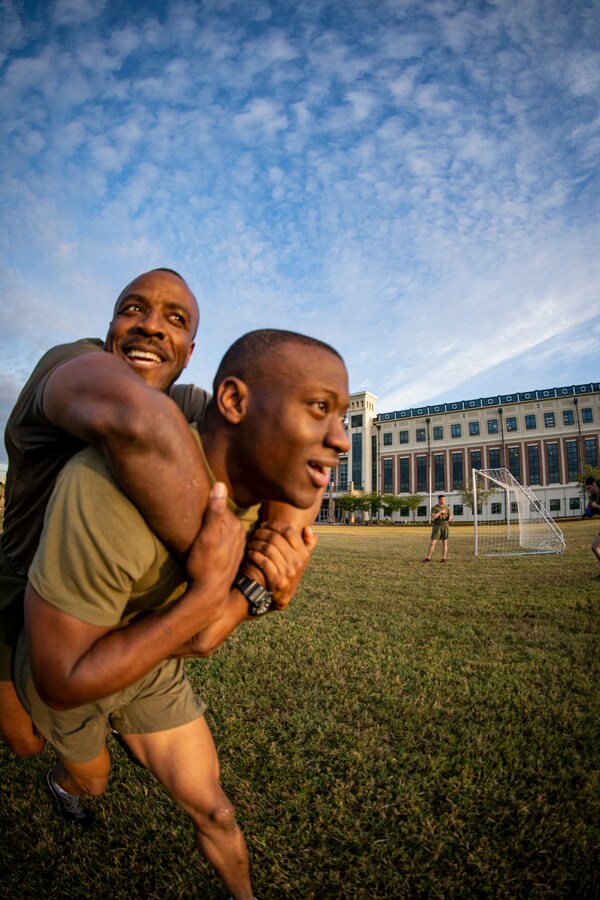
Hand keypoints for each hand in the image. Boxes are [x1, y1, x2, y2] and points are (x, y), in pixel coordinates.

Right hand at [186, 482, 245, 600]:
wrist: (209, 593)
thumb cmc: (205, 564)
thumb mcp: (207, 536)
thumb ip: (214, 511)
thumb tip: (220, 484)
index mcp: (235, 524)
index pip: (219, 504)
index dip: (206, 501)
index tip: (192, 499)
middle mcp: (239, 533)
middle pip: (221, 516)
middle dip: (209, 513)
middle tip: (191, 512)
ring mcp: (235, 544)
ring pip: (222, 527)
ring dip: (211, 525)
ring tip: (195, 525)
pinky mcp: (229, 554)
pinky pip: (221, 539)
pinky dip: (214, 537)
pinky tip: (204, 541)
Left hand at [244, 521, 317, 609]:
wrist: (283, 596)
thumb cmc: (290, 571)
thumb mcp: (303, 559)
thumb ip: (308, 543)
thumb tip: (308, 528)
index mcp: (303, 554)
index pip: (289, 531)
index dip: (275, 525)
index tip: (265, 524)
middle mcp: (297, 562)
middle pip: (276, 538)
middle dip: (262, 533)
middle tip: (255, 533)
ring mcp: (287, 572)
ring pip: (268, 549)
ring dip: (256, 543)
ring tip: (251, 543)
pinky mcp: (277, 581)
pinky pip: (263, 562)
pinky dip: (254, 555)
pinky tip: (251, 553)